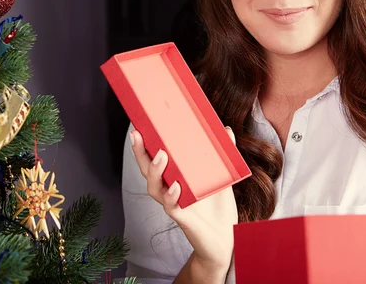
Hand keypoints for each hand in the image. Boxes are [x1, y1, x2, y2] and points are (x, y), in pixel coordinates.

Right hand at [130, 127, 237, 271]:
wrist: (227, 237)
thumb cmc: (219, 207)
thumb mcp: (222, 176)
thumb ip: (223, 155)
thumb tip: (226, 130)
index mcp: (173, 177)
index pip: (153, 159)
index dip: (143, 145)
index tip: (138, 128)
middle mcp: (168, 189)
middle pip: (146, 170)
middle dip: (139, 152)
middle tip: (137, 135)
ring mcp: (173, 203)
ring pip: (154, 187)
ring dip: (154, 170)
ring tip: (162, 156)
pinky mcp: (181, 217)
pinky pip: (170, 206)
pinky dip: (171, 196)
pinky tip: (176, 186)